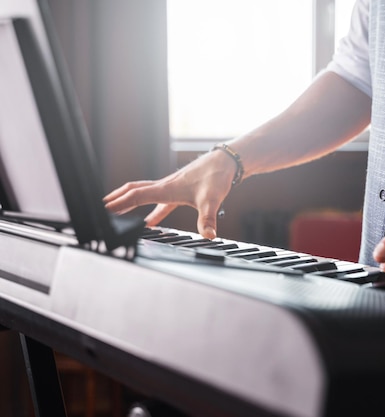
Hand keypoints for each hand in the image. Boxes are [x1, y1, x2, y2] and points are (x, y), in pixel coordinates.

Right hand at [103, 150, 237, 238]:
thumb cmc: (216, 176)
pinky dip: (151, 211)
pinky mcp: (180, 189)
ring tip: (118, 212)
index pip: (136, 196)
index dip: (120, 204)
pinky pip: (159, 200)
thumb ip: (208, 219)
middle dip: (117, 199)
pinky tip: (151, 221)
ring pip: (144, 193)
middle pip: (134, 191)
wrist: (227, 161)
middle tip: (102, 208)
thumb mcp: (212, 200)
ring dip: (130, 202)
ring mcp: (172, 186)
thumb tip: (208, 235)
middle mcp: (165, 185)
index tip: (104, 211)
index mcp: (166, 189)